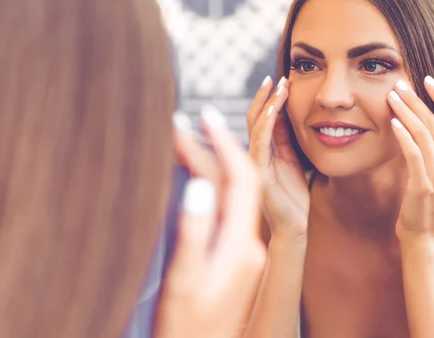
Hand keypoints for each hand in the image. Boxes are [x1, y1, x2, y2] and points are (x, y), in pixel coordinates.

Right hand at [155, 107, 265, 337]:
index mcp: (242, 245)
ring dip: (213, 165)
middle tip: (189, 123)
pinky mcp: (233, 258)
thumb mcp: (185, 281)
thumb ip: (194, 233)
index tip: (207, 117)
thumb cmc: (188, 328)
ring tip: (188, 140)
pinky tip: (197, 177)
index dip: (226, 144)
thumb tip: (200, 186)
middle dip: (215, 149)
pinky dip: (212, 188)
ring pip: (231, 196)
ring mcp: (242, 250)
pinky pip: (226, 211)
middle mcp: (249, 244)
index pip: (241, 179)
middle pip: (236, 183)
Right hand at [247, 76, 309, 240]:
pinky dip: (266, 124)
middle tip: (277, 77)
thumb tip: (287, 115)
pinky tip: (274, 110)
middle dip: (265, 97)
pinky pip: (260, 143)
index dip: (269, 100)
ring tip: (278, 86)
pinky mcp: (258, 173)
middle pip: (255, 118)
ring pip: (256, 126)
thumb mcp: (294, 162)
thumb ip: (288, 142)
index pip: (262, 119)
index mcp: (263, 152)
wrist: (293, 228)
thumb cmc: (294, 198)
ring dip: (267, 104)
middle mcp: (254, 154)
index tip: (281, 81)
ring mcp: (254, 163)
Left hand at [386, 77, 433, 242]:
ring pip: (424, 133)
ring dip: (407, 112)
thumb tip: (414, 122)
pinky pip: (413, 153)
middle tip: (399, 84)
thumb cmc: (422, 202)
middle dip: (417, 99)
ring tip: (391, 96)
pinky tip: (393, 122)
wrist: (423, 236)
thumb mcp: (431, 171)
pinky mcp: (423, 185)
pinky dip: (404, 135)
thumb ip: (429, 149)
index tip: (426, 79)